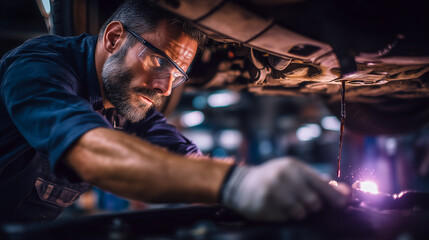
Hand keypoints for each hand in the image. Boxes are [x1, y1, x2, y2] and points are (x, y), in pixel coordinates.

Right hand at [221, 157, 349, 220]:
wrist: (240, 183)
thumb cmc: (272, 177)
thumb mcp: (294, 172)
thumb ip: (318, 182)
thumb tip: (346, 193)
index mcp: (295, 167)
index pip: (323, 185)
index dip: (336, 198)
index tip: (342, 205)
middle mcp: (284, 176)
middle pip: (314, 202)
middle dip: (310, 206)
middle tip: (300, 201)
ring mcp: (273, 191)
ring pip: (300, 213)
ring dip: (296, 212)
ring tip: (285, 204)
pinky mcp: (263, 205)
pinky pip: (284, 218)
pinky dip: (282, 216)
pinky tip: (274, 207)